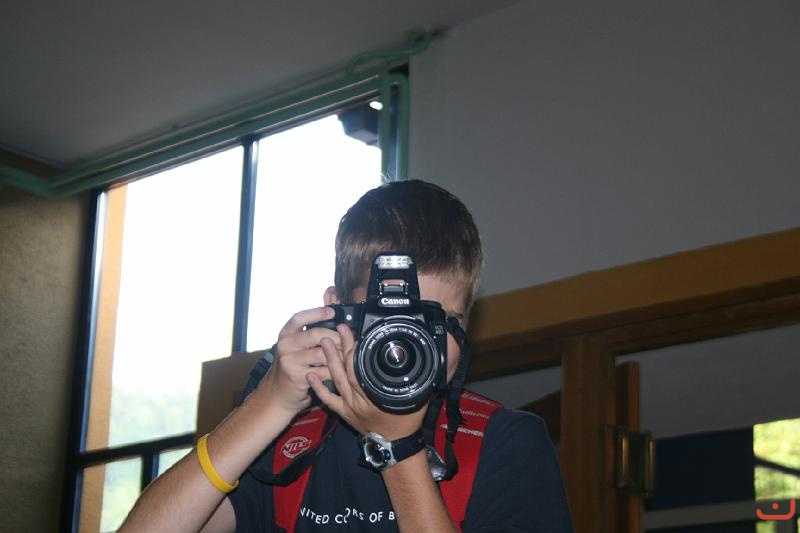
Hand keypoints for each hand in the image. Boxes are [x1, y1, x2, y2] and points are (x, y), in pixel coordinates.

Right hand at [256, 307, 341, 415]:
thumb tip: (334, 324)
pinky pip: (323, 371)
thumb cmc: (291, 368)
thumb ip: (307, 336)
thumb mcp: (294, 348)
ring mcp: (290, 361)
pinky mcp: (298, 377)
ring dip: (338, 355)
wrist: (278, 394)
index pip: (299, 318)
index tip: (332, 311)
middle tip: (347, 339)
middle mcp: (285, 346)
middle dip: (336, 336)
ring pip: (322, 354)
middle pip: (316, 334)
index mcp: (285, 334)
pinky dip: (334, 371)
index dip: (316, 313)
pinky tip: (340, 371)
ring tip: (346, 355)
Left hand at [307, 324, 426, 439]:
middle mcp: (361, 401)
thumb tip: (427, 362)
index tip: (356, 335)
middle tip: (340, 330)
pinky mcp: (344, 413)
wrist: (397, 446)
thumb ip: (419, 380)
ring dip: (330, 360)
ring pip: (337, 381)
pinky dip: (318, 388)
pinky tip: (310, 375)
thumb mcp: (417, 398)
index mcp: (377, 395)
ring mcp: (350, 407)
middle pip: (349, 370)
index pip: (362, 369)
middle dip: (344, 348)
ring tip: (325, 342)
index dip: (357, 351)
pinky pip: (328, 400)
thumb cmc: (407, 422)